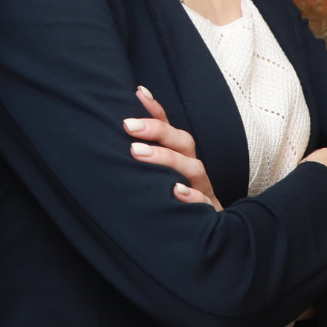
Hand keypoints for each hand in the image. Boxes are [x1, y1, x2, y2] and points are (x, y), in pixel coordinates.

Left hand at [124, 86, 220, 210]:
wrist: (209, 233)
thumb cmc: (177, 198)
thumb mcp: (161, 176)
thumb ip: (144, 154)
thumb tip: (116, 131)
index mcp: (181, 156)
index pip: (169, 129)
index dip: (155, 110)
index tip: (138, 92)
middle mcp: (192, 168)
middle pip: (183, 142)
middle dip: (157, 131)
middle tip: (128, 126)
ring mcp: (202, 189)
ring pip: (193, 168)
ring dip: (167, 159)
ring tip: (139, 154)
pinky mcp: (209, 213)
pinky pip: (204, 203)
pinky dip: (191, 197)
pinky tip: (175, 192)